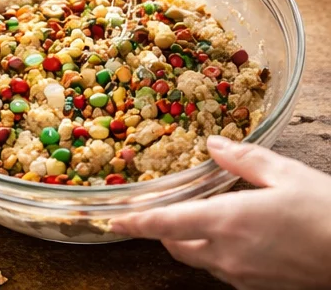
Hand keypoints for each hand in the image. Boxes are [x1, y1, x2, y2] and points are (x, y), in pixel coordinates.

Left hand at [114, 136, 330, 288]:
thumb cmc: (323, 211)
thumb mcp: (283, 173)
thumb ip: (242, 158)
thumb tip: (213, 144)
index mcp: (229, 222)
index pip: (167, 224)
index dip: (135, 222)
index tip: (112, 219)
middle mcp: (228, 254)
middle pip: (175, 244)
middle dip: (160, 227)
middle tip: (158, 203)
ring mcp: (242, 276)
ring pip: (198, 258)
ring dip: (187, 238)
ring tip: (196, 210)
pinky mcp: (256, 286)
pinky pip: (221, 268)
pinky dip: (212, 249)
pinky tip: (229, 229)